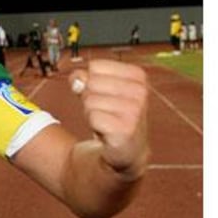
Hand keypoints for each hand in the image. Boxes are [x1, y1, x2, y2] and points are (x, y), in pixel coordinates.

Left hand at [69, 59, 149, 180]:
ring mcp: (135, 110)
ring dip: (92, 114)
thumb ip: (83, 78)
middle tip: (104, 112)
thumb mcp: (97, 91)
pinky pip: (93, 117)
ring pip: (90, 100)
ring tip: (107, 122)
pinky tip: (107, 132)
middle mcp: (140, 91)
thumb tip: (77, 78)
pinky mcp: (126, 129)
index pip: (95, 66)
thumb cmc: (110, 116)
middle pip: (91, 83)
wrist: (125, 151)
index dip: (91, 82)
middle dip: (90, 99)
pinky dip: (94, 126)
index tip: (104, 96)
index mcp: (137, 76)